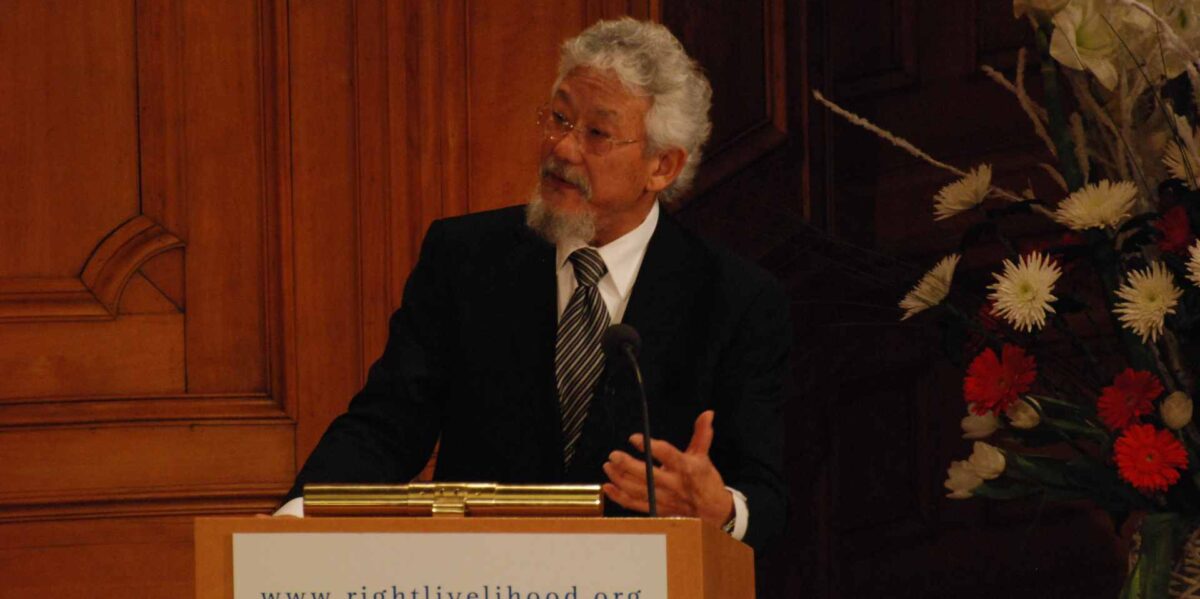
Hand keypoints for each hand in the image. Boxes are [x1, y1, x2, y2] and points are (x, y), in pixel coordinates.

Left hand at [602, 410, 733, 527]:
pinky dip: (619, 497)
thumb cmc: (706, 481)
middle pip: (647, 475)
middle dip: (627, 465)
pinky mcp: (657, 509)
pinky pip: (635, 504)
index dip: (650, 446)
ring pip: (638, 490)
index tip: (634, 438)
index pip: (667, 455)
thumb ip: (701, 433)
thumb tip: (707, 414)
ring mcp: (664, 498)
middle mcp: (673, 484)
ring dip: (620, 479)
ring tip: (608, 466)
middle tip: (614, 455)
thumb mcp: (704, 455)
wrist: (713, 511)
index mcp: (685, 467)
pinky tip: (608, 487)